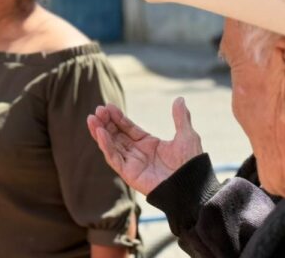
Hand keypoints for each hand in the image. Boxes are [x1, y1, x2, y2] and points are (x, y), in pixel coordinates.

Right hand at [86, 97, 203, 194]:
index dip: (118, 117)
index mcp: (149, 144)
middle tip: (97, 110)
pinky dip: (106, 146)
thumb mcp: (186, 136)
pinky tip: (100, 133)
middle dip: (106, 123)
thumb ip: (180, 118)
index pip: (128, 128)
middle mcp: (138, 153)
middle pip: (117, 135)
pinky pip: (114, 158)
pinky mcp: (129, 174)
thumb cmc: (191, 164)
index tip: (108, 106)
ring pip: (111, 146)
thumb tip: (180, 99)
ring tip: (92, 119)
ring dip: (101, 132)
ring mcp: (133, 164)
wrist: (192, 185)